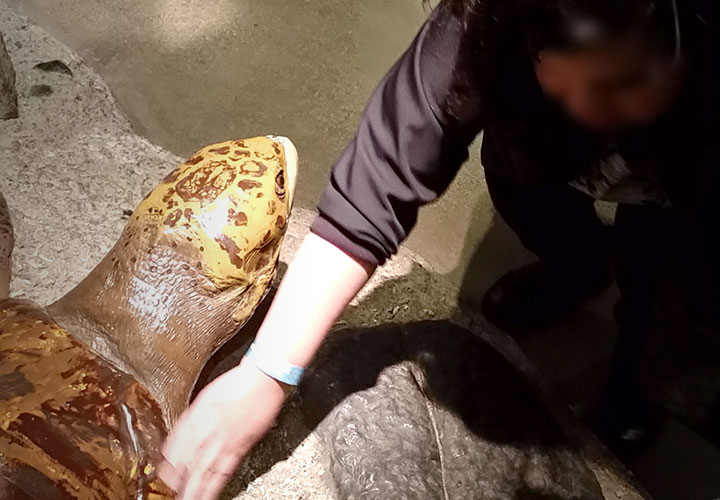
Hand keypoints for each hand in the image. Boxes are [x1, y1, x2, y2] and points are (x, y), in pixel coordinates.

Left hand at [158, 361, 285, 499]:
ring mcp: (221, 440)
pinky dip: (212, 487)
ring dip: (190, 489)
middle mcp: (204, 429)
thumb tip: (186, 429)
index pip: (173, 445)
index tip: (164, 470)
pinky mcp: (238, 447)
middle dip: (175, 479)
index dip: (167, 461)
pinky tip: (207, 496)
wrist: (263, 378)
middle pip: (183, 461)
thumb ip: (195, 414)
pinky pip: (221, 472)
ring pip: (200, 471)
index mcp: (195, 415)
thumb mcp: (208, 395)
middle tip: (170, 491)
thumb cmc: (239, 382)